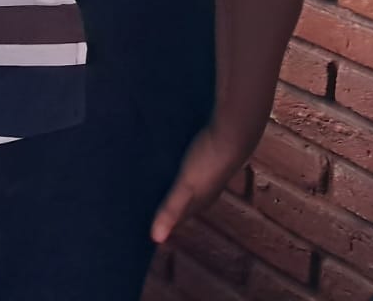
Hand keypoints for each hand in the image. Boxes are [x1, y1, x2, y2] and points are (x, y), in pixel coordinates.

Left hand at [151, 124, 258, 243]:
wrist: (232, 134)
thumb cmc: (208, 161)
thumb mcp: (185, 186)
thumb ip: (171, 209)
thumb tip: (156, 239)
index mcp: (200, 202)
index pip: (178, 218)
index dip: (162, 220)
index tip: (142, 221)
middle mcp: (206, 192)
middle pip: (182, 203)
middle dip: (164, 203)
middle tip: (140, 200)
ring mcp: (208, 174)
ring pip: (185, 185)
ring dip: (170, 185)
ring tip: (149, 181)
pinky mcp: (207, 157)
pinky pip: (188, 169)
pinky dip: (175, 169)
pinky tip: (167, 162)